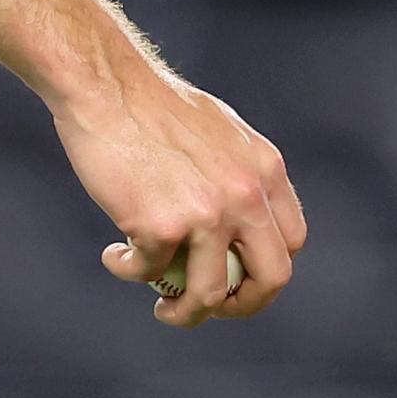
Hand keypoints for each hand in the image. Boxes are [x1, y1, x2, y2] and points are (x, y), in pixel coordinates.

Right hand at [54, 63, 304, 326]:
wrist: (105, 84)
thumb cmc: (151, 105)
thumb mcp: (221, 133)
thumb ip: (239, 175)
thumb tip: (242, 224)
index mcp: (265, 169)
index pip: (291, 240)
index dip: (266, 269)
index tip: (238, 278)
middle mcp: (246, 194)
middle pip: (271, 278)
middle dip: (243, 306)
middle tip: (212, 308)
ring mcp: (205, 213)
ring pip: (210, 295)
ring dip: (184, 314)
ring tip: (162, 308)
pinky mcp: (160, 225)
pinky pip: (149, 272)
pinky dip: (128, 270)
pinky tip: (115, 256)